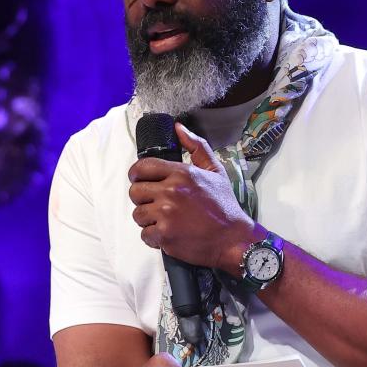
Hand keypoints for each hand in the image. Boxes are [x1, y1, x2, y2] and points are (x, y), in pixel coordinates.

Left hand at [128, 123, 258, 270]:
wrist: (232, 238)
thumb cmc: (224, 205)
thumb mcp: (215, 170)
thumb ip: (196, 146)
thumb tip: (178, 128)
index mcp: (181, 173)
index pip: (141, 167)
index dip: (137, 175)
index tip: (141, 181)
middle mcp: (171, 192)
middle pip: (134, 191)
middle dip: (143, 198)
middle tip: (156, 203)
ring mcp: (166, 215)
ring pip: (137, 214)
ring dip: (147, 218)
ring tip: (163, 219)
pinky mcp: (165, 236)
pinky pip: (144, 234)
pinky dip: (153, 237)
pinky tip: (168, 234)